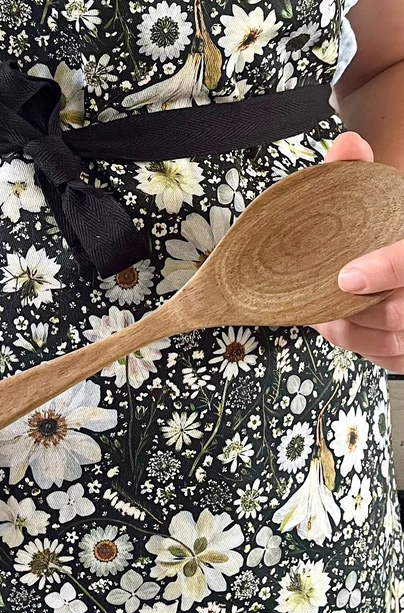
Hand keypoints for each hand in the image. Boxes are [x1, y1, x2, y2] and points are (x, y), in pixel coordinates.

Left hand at [312, 131, 403, 369]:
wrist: (402, 249)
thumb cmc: (391, 229)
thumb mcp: (383, 199)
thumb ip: (361, 172)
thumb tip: (347, 145)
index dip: (386, 269)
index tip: (346, 277)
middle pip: (401, 313)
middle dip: (355, 313)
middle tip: (322, 301)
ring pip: (395, 342)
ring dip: (352, 334)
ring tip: (324, 315)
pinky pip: (395, 361)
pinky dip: (362, 349)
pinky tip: (340, 329)